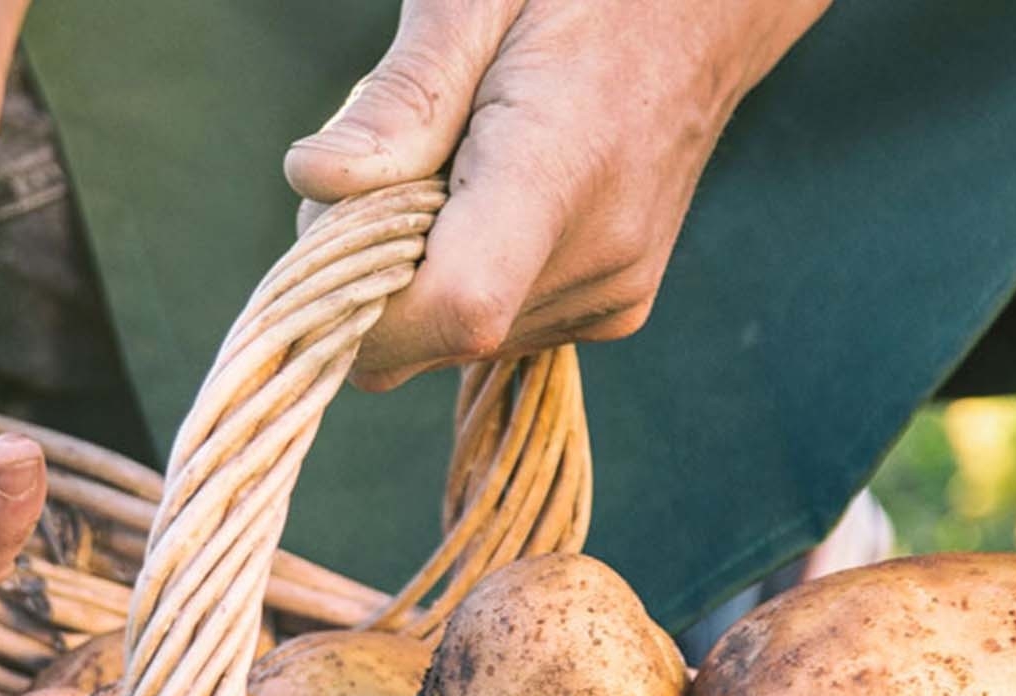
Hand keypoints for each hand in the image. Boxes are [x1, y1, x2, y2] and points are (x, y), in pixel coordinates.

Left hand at [286, 0, 827, 389]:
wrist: (700, 13)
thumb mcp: (474, 5)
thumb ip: (400, 100)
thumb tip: (315, 182)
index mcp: (564, 170)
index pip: (455, 304)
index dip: (362, 293)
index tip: (332, 218)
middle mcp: (600, 258)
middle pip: (428, 335)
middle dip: (369, 269)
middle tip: (394, 162)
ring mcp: (612, 297)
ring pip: (449, 342)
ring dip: (415, 271)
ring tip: (455, 166)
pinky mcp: (612, 312)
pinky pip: (490, 332)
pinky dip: (458, 279)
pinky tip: (485, 199)